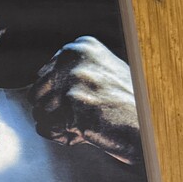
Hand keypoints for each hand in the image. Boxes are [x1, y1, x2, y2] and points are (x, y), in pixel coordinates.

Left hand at [29, 37, 139, 164]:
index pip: (42, 74)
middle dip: (55, 110)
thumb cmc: (124, 106)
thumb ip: (70, 71)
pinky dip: (59, 135)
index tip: (85, 98)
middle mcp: (75, 58)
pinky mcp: (73, 108)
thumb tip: (35, 83)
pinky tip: (83, 132)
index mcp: (81, 46)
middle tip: (85, 114)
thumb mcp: (101, 73)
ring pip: (39, 112)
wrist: (147, 128)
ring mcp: (74, 82)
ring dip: (58, 123)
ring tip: (87, 122)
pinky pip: (45, 128)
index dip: (60, 94)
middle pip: (36, 93)